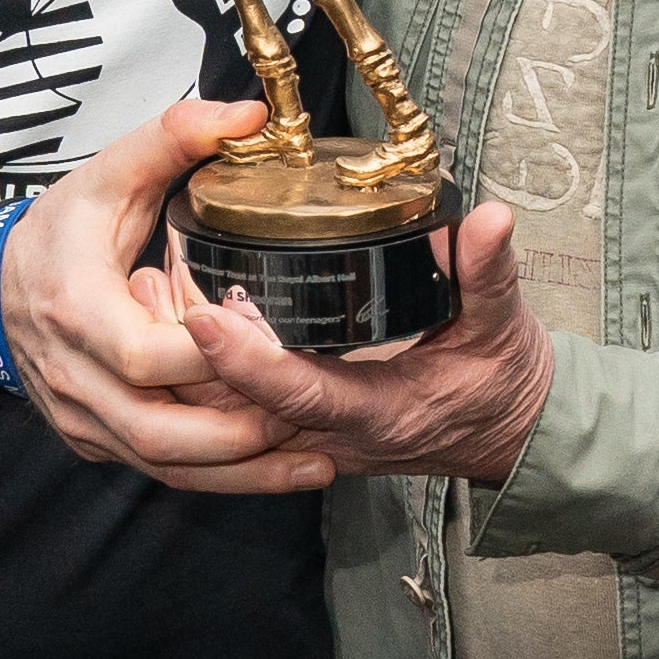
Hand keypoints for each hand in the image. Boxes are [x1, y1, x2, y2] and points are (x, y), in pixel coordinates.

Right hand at [0, 100, 345, 493]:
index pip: (149, 356)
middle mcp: (76, 379)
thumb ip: (173, 136)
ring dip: (242, 472)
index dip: (213, 357)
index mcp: (78, 313)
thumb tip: (245, 115)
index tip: (273, 343)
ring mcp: (84, 419)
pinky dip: (219, 476)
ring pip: (165, 466)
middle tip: (311, 421)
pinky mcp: (96, 441)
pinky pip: (160, 471)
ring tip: (313, 463)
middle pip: (162, 433)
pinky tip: (273, 469)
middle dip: (241, 437)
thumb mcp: (108, 176)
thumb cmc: (53, 235)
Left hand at [176, 202, 554, 485]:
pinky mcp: (303, 428)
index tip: (208, 318)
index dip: (250, 362)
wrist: (506, 435)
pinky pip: (238, 409)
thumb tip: (489, 220)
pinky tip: (178, 314)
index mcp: (379, 413)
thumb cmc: (501, 386)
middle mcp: (335, 436)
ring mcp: (314, 439)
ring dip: (186, 362)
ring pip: (228, 414)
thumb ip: (489, 273)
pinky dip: (204, 368)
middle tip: (152, 283)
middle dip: (190, 356)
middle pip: (241, 409)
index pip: (300, 394)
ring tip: (152, 285)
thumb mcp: (504, 328)